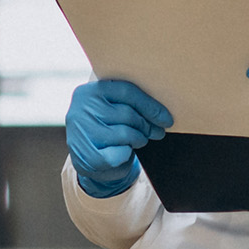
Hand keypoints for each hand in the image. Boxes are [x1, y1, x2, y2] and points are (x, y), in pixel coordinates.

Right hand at [67, 80, 169, 198]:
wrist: (88, 158)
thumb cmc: (108, 127)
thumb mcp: (114, 108)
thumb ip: (131, 102)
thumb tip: (163, 113)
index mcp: (90, 91)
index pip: (126, 91)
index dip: (150, 105)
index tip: (166, 118)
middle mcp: (81, 109)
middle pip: (127, 114)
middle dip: (146, 125)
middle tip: (157, 132)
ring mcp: (81, 133)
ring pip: (125, 134)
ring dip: (138, 139)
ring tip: (139, 140)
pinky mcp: (85, 156)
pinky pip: (119, 154)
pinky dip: (126, 154)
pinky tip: (124, 151)